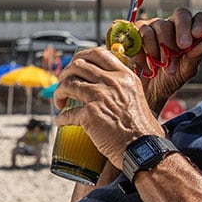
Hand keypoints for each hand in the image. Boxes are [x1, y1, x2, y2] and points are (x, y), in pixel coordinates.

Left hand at [53, 44, 161, 164]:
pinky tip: (60, 121)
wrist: (142, 148)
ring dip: (59, 92)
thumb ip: (122, 88)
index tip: (74, 64)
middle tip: (63, 83)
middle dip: (65, 73)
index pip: (99, 54)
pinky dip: (61, 118)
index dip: (81, 56)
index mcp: (125, 76)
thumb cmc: (141, 129)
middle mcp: (112, 82)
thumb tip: (104, 86)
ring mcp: (100, 96)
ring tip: (59, 102)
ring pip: (68, 84)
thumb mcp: (136, 97)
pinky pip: (68, 113)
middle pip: (78, 66)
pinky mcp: (90, 114)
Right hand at [135, 8, 201, 105]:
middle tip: (180, 48)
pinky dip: (146, 50)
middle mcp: (172, 25)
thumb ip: (195, 56)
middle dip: (181, 32)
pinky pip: (141, 33)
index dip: (200, 22)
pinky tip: (147, 64)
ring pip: (160, 26)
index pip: (199, 18)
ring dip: (161, 48)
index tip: (198, 34)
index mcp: (189, 32)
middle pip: (180, 15)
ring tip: (162, 66)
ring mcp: (153, 26)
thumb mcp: (185, 71)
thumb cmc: (170, 79)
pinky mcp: (135, 32)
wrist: (147, 92)